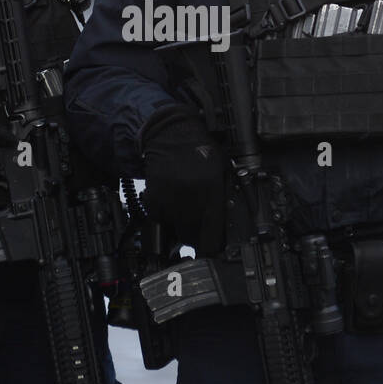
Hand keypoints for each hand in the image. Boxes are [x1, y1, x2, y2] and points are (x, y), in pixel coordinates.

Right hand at [140, 106, 226, 254]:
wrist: (169, 134)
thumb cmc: (199, 150)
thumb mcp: (221, 170)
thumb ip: (224, 197)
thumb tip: (229, 225)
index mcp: (211, 190)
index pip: (212, 233)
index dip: (213, 245)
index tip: (212, 249)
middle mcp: (190, 197)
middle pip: (192, 235)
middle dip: (196, 236)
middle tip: (198, 229)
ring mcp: (169, 199)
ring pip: (175, 228)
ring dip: (180, 225)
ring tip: (185, 207)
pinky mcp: (153, 198)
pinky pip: (160, 218)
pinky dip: (165, 215)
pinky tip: (172, 199)